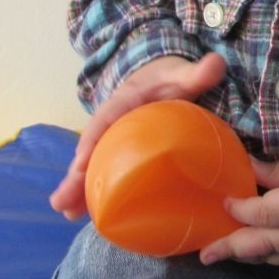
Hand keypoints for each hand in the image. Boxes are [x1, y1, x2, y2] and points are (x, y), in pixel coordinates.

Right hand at [49, 52, 227, 220]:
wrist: (160, 78)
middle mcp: (112, 123)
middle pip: (91, 149)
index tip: (81, 164)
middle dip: (76, 175)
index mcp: (124, 101)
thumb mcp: (181, 73)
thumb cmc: (167, 78)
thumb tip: (216, 63)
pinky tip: (85, 215)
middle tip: (61, 202)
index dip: (92, 141)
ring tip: (67, 213)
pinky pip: (106, 172)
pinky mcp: (120, 153)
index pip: (105, 119)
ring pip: (93, 165)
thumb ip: (197, 73)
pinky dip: (95, 192)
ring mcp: (114, 140)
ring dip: (79, 189)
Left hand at [200, 151, 278, 265]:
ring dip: (243, 255)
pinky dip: (261, 256)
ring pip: (269, 257)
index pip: (264, 213)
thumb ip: (274, 170)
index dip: (241, 209)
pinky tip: (247, 251)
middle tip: (205, 254)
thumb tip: (242, 166)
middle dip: (230, 248)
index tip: (224, 200)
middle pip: (262, 245)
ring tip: (218, 253)